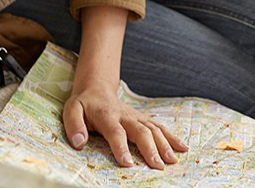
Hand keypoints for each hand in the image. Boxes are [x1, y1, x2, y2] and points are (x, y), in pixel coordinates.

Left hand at [63, 82, 187, 169]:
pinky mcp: (144, 119)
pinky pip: (160, 127)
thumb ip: (74, 125)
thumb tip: (79, 142)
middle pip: (141, 132)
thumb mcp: (71, 110)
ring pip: (154, 129)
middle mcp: (126, 116)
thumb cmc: (84, 104)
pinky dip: (172, 137)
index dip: (121, 147)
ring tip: (173, 161)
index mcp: (107, 115)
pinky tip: (182, 148)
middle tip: (158, 166)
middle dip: (151, 149)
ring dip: (165, 144)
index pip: (116, 132)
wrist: (98, 89)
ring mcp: (137, 117)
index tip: (128, 163)